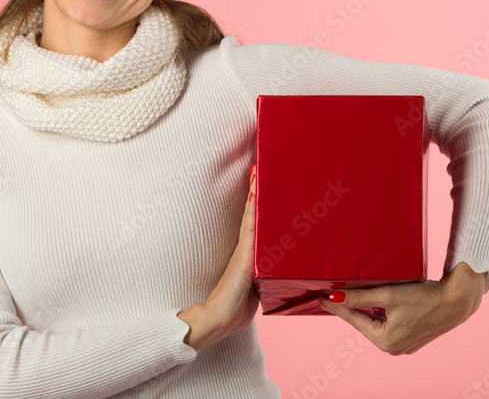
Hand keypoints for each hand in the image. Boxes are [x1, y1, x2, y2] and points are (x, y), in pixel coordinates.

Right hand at [184, 166, 259, 348]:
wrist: (218, 319)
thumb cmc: (235, 308)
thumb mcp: (254, 288)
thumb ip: (261, 277)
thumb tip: (271, 272)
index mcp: (249, 256)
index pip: (256, 226)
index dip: (258, 206)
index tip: (261, 185)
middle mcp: (245, 250)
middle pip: (253, 216)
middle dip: (256, 193)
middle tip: (259, 169)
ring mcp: (244, 252)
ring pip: (252, 218)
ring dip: (255, 196)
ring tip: (257, 174)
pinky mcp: (244, 258)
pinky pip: (251, 230)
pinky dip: (253, 211)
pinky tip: (256, 196)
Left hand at [317, 262, 488, 354]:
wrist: (458, 300)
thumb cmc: (425, 297)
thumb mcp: (388, 295)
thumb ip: (360, 297)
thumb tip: (334, 297)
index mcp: (386, 341)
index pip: (354, 319)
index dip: (337, 306)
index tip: (321, 298)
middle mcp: (394, 348)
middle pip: (365, 322)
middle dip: (353, 308)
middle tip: (334, 293)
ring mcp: (404, 345)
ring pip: (377, 323)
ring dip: (368, 310)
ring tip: (354, 295)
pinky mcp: (413, 338)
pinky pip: (390, 325)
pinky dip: (383, 313)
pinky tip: (378, 302)